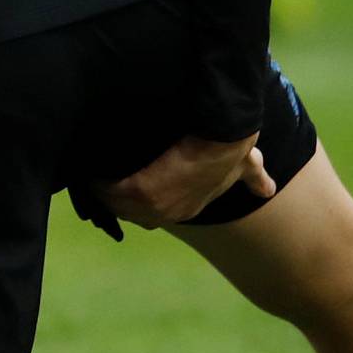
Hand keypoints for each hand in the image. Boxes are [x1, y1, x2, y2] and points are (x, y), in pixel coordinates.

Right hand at [94, 134, 273, 228]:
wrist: (226, 139)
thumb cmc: (235, 147)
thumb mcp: (246, 165)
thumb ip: (254, 176)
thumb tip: (267, 188)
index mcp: (187, 207)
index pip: (153, 213)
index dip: (138, 199)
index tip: (126, 182)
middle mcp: (169, 212)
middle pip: (130, 211)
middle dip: (115, 196)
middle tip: (100, 177)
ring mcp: (154, 205)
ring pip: (115, 202)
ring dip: (102, 189)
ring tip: (87, 170)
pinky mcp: (139, 190)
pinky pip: (106, 189)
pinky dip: (95, 179)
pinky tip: (85, 168)